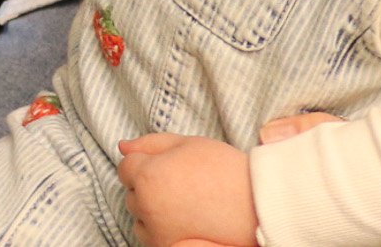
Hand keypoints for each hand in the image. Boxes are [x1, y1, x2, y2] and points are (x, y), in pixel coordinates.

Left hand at [116, 133, 257, 246]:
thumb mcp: (189, 144)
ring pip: (138, 217)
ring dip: (151, 209)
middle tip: (179, 182)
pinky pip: (150, 237)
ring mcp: (156, 231)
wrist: (257, 207)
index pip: (126, 166)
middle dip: (147, 185)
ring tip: (182, 202)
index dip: (146, 162)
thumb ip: (151, 143)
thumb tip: (123, 147)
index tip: (167, 166)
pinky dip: (159, 228)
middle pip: (132, 191)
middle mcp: (147, 206)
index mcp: (149, 175)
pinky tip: (183, 220)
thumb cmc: (225, 171)